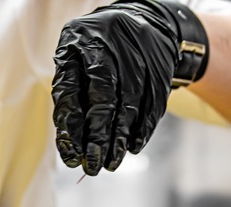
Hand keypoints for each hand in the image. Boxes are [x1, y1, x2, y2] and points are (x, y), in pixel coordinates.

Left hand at [52, 0, 207, 175]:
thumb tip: (69, 139)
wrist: (143, 18)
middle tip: (93, 165)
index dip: (72, 127)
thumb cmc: (97, 48)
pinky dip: (144, 127)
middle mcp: (109, 45)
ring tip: (111, 162)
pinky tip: (133, 146)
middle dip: (98, 137)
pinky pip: (154, 101)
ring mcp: (138, 53)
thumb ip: (69, 92)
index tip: (72, 156)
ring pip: (130, 103)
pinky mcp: (161, 63)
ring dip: (120, 138)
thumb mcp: (74, 58)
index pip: (72, 91)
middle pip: (104, 98)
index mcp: (80, 42)